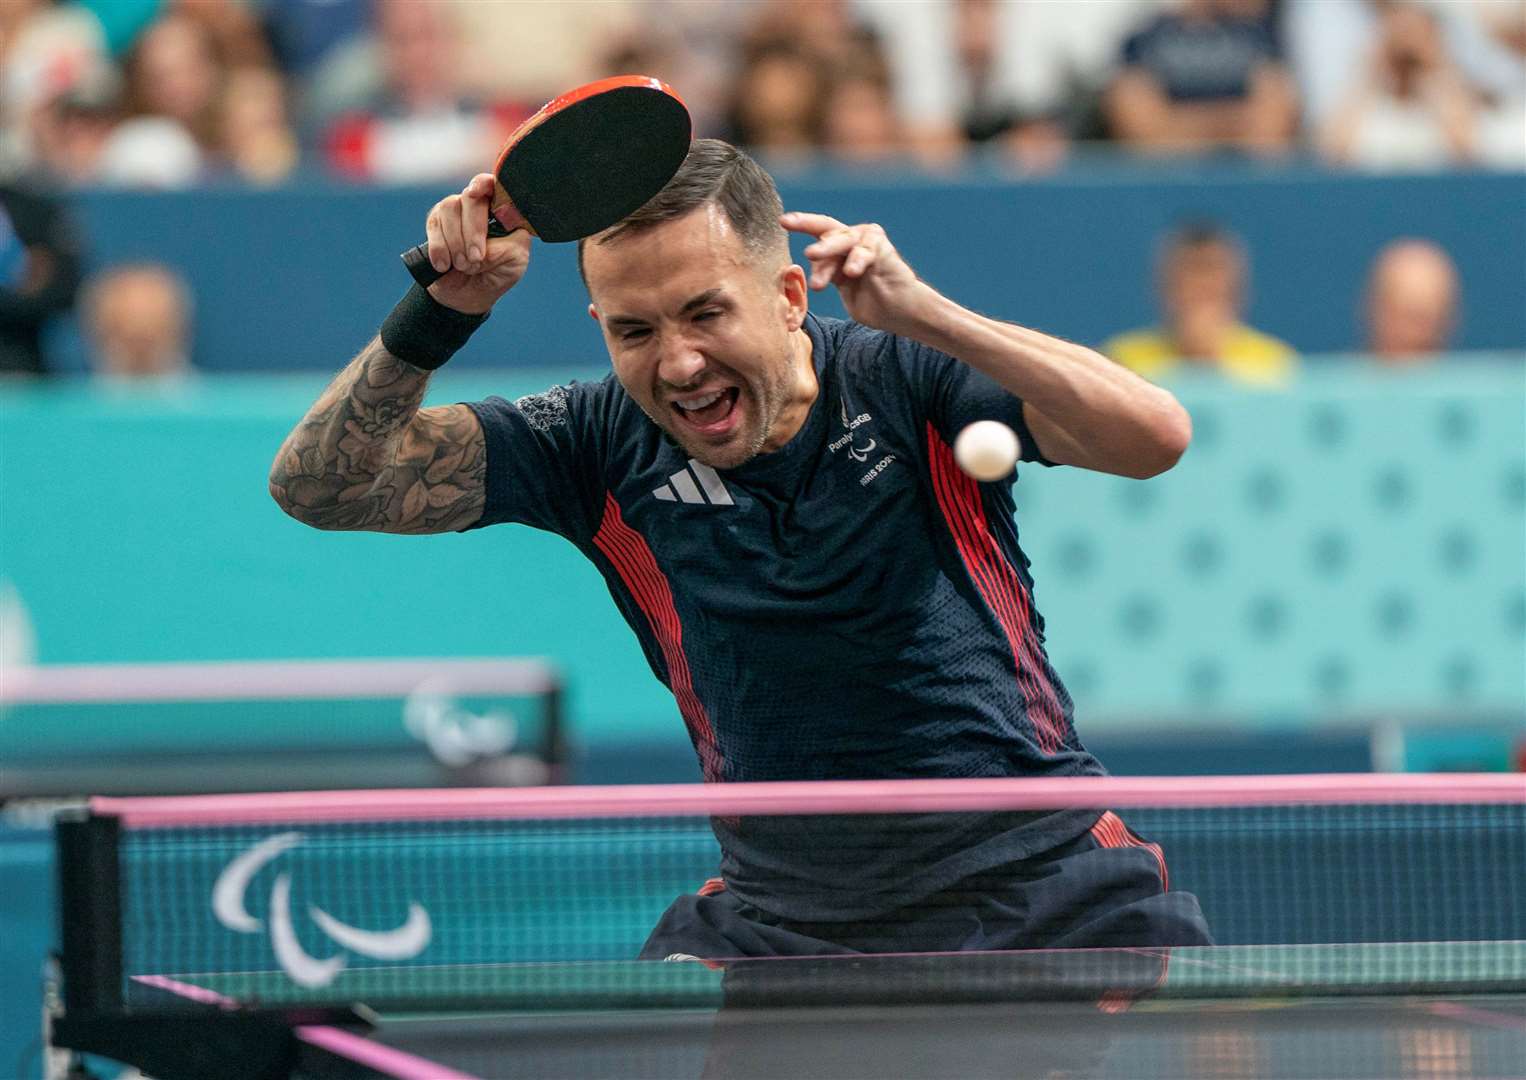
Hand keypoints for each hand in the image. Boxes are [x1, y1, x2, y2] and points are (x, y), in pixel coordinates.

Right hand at [424, 173, 530, 314]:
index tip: (477, 192)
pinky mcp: (435, 223)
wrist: (467, 295)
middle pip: (471, 198)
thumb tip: (494, 233)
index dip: (484, 184)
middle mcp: (477, 205)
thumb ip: (511, 244)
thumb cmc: (496, 273)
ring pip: (450, 208)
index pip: (493, 184)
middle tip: (476, 258)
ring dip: (456, 242)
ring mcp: (454, 211)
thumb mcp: (514, 262)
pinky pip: (434, 225)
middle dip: (473, 230)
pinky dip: (439, 248)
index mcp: (501, 209)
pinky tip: (444, 265)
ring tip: (463, 266)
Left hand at [781, 212, 934, 336]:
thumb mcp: (843, 289)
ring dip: (827, 248)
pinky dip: (857, 260)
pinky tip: (852, 271)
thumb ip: (826, 276)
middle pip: (827, 229)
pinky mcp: (882, 248)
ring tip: (811, 255)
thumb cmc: (873, 303)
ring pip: (842, 239)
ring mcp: (867, 241)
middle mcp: (853, 239)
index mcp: (839, 249)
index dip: (801, 223)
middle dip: (807, 227)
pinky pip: (865, 251)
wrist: (901, 312)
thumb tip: (802, 274)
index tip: (781, 221)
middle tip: (789, 235)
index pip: (818, 230)